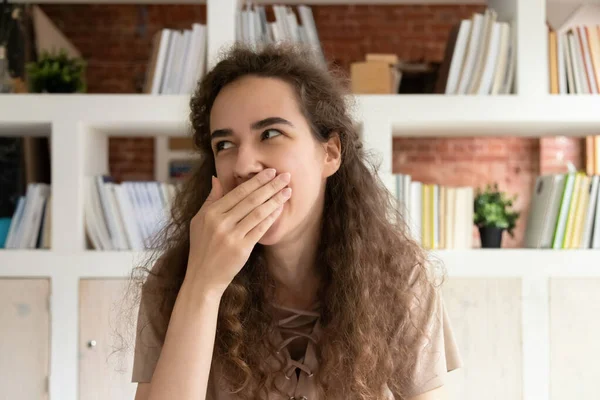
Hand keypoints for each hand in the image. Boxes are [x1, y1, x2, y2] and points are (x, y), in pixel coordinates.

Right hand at [184, 168, 291, 295]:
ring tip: (288, 190)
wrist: (203, 278)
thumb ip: (210, 199)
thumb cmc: (201, 248)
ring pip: (258, 212)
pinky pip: (260, 228)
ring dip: (275, 200)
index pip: (238, 192)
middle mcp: (220, 222)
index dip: (256, 181)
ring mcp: (231, 236)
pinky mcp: (241, 248)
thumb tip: (216, 178)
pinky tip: (280, 208)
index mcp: (211, 213)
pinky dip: (271, 217)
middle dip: (270, 186)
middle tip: (286, 176)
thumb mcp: (198, 221)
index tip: (270, 172)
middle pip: (251, 199)